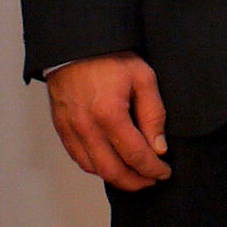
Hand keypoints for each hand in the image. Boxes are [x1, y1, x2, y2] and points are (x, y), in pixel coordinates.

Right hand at [45, 53, 170, 190]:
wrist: (76, 45)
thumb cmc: (109, 57)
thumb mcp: (143, 78)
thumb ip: (153, 114)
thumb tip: (158, 147)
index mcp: (109, 114)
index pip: (135, 155)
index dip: (153, 169)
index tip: (164, 172)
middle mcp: (86, 126)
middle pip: (113, 171)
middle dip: (136, 181)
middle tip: (151, 180)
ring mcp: (70, 129)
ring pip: (94, 169)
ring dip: (116, 178)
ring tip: (134, 175)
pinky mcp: (61, 128)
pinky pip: (78, 158)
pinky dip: (96, 167)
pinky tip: (111, 164)